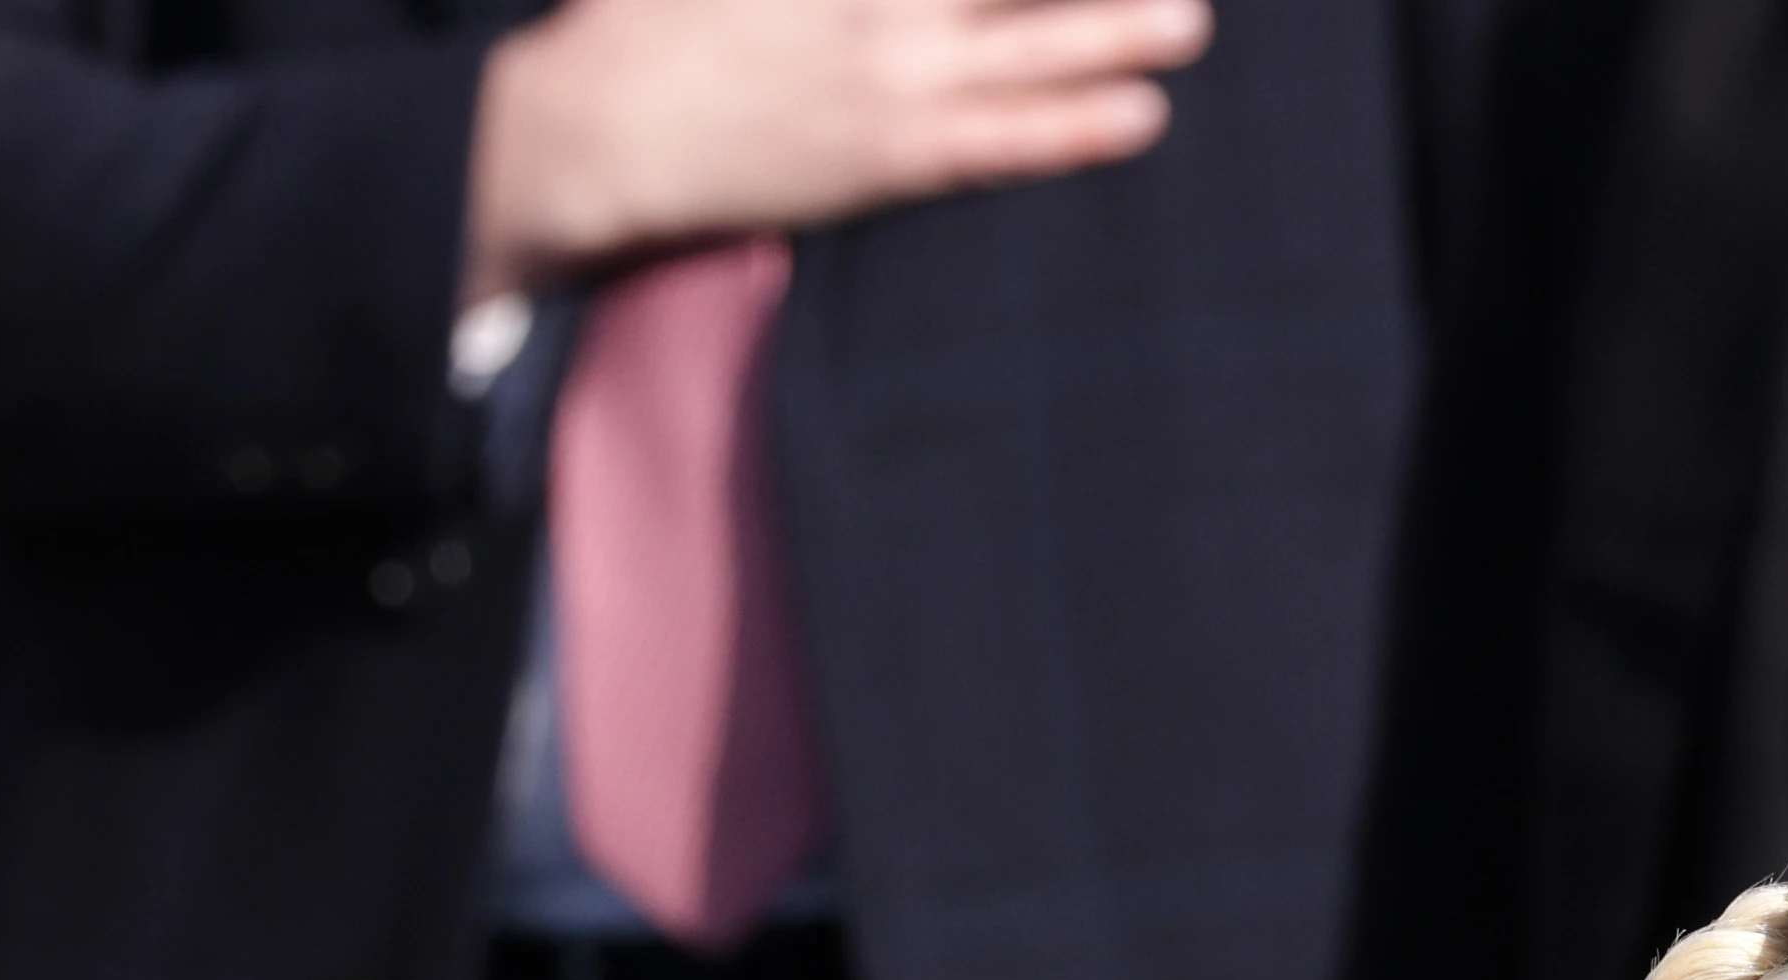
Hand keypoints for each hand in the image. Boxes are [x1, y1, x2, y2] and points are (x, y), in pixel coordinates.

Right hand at [462, 0, 1205, 297]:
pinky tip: (1138, 116)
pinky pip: (1003, 141)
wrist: (597, 125)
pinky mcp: (890, 155)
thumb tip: (869, 0)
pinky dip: (1073, 126)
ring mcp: (891, 75)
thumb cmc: (642, 21)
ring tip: (1190, 24)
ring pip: (1031, 46)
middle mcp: (878, 3)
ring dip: (1115, 32)